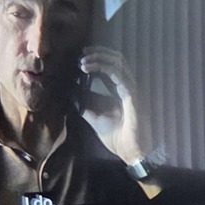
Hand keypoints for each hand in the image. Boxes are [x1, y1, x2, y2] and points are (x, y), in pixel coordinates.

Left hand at [77, 48, 145, 167]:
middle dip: (99, 52)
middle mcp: (128, 87)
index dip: (99, 56)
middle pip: (117, 59)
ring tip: (83, 61)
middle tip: (82, 53)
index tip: (82, 56)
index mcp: (121, 91)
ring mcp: (131, 90)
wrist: (130, 152)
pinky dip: (104, 68)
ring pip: (118, 63)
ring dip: (99, 58)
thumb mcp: (95, 119)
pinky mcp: (132, 95)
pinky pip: (119, 75)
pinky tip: (90, 68)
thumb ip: (86, 107)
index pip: (113, 65)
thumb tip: (72, 96)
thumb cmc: (118, 138)